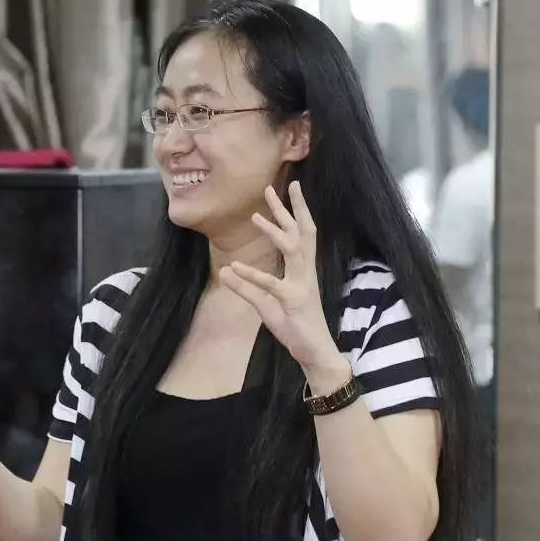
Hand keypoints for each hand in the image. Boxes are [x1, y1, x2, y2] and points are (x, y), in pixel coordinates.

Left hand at [219, 182, 346, 374]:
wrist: (315, 352)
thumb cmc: (295, 326)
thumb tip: (224, 272)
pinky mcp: (292, 302)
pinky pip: (271, 285)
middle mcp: (305, 273)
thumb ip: (247, 288)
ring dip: (273, 231)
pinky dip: (252, 275)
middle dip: (287, 210)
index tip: (291, 188)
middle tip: (272, 188)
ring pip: (292, 250)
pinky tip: (234, 266)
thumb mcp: (266, 305)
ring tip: (254, 216)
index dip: (298, 210)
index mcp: (303, 271)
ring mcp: (300, 285)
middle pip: (300, 233)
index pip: (303, 233)